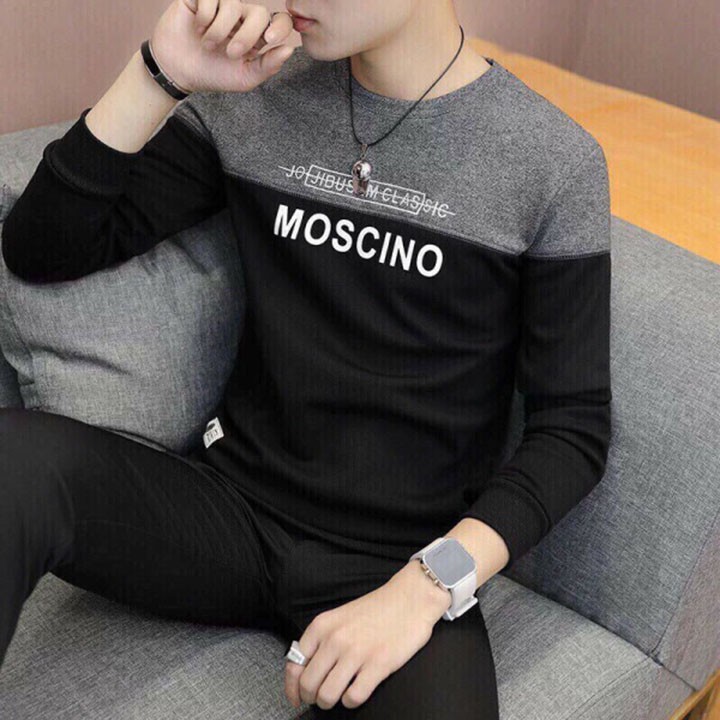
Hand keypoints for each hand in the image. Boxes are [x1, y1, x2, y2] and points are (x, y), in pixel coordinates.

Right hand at [150, 0, 295, 93]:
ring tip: (208, 44)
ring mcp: (221, 4)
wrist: (178, 71)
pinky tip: (197, 28)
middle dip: (247, 35)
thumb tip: (289, 49)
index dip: (280, 26)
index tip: (269, 40)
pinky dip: (204, 17)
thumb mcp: (244, 77)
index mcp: (256, 35)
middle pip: (259, 13)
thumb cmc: (212, 74)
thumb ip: (268, 66)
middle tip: (231, 53)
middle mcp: (242, 17)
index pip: (279, 21)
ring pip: (233, 5)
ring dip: (220, 30)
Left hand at [284, 563, 450, 711]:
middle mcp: (335, 639)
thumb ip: (322, 639)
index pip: (294, 663)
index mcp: (322, 626)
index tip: (296, 697)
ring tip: (338, 696)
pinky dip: (351, 701)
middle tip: (320, 698)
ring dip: (330, 702)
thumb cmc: (377, 608)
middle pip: (308, 684)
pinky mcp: (378, 665)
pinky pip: (353, 697)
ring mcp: (356, 653)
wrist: (410, 598)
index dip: (292, 687)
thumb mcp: (340, 617)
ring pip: (327, 695)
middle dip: (311, 697)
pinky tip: (356, 692)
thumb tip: (306, 668)